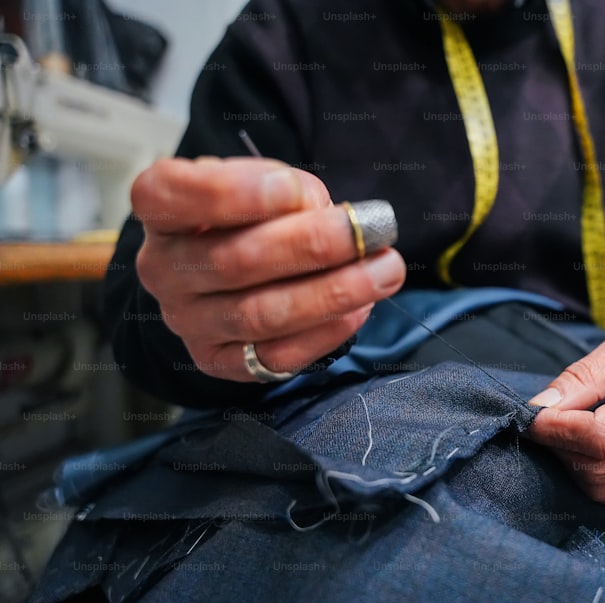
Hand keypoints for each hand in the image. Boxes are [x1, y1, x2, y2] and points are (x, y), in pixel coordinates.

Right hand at [131, 157, 405, 382]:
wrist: (235, 267)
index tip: (293, 187)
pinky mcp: (218, 361)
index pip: (171, 195)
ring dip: (333, 293)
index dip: (231, 193)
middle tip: (373, 231)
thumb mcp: (265, 182)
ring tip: (385, 271)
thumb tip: (321, 216)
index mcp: (162, 209)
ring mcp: (187, 321)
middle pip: (234, 261)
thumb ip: (287, 190)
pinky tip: (360, 310)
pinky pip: (274, 357)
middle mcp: (163, 269)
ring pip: (260, 314)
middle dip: (313, 245)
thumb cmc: (253, 213)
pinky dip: (324, 335)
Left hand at [527, 317, 604, 503]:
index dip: (558, 429)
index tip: (533, 414)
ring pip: (603, 488)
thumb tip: (539, 408)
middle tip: (546, 419)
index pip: (601, 437)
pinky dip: (593, 473)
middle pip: (599, 469)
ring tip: (568, 429)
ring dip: (573, 462)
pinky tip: (590, 445)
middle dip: (561, 446)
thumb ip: (582, 377)